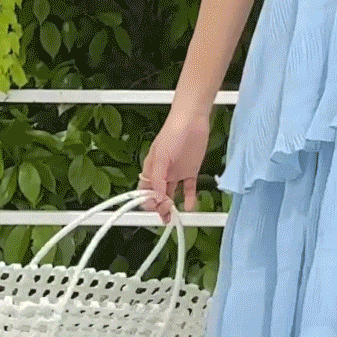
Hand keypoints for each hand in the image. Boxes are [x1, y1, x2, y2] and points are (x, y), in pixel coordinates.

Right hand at [139, 108, 210, 224]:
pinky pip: (189, 188)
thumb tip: (158, 197)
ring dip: (172, 207)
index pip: (144, 191)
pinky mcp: (190, 171)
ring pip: (171, 195)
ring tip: (175, 217)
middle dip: (160, 208)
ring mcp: (176, 173)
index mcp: (150, 169)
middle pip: (158, 196)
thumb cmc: (172, 132)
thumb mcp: (161, 156)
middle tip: (167, 214)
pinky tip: (190, 206)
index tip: (155, 208)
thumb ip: (158, 178)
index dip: (148, 202)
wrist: (193, 120)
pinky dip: (190, 198)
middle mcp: (162, 173)